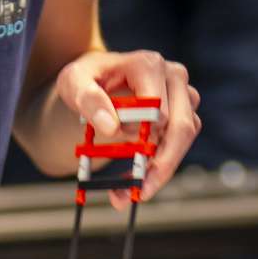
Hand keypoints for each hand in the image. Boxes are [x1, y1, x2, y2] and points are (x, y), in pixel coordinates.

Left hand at [41, 47, 200, 194]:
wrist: (96, 79)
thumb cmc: (86, 78)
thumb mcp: (74, 83)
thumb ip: (88, 99)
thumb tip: (111, 127)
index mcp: (149, 65)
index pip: (157, 107)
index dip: (144, 135)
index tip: (126, 158)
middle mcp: (173, 77)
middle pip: (181, 127)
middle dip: (161, 165)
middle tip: (137, 192)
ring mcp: (182, 96)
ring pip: (183, 140)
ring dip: (160, 171)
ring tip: (128, 193)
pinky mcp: (183, 114)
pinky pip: (177, 146)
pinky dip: (157, 168)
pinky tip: (132, 181)